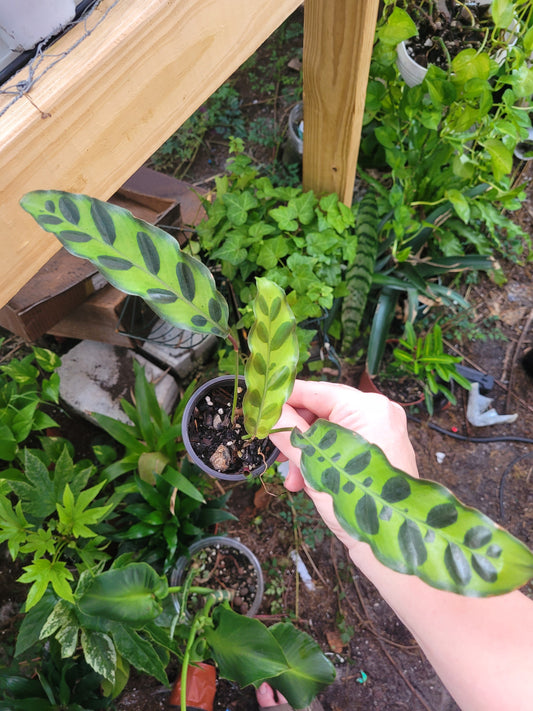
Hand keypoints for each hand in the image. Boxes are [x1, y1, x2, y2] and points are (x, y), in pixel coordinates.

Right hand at [270, 380, 418, 550]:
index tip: (260, 406)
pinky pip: (342, 445)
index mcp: (367, 407)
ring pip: (329, 431)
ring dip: (305, 452)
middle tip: (273, 448)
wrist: (392, 543)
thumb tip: (268, 412)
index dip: (284, 399)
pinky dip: (323, 459)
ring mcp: (382, 432)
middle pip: (322, 410)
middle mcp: (379, 413)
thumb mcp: (314, 463)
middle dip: (295, 433)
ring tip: (293, 478)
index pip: (315, 391)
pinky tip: (308, 483)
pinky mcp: (379, 451)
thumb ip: (289, 432)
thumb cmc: (359, 502)